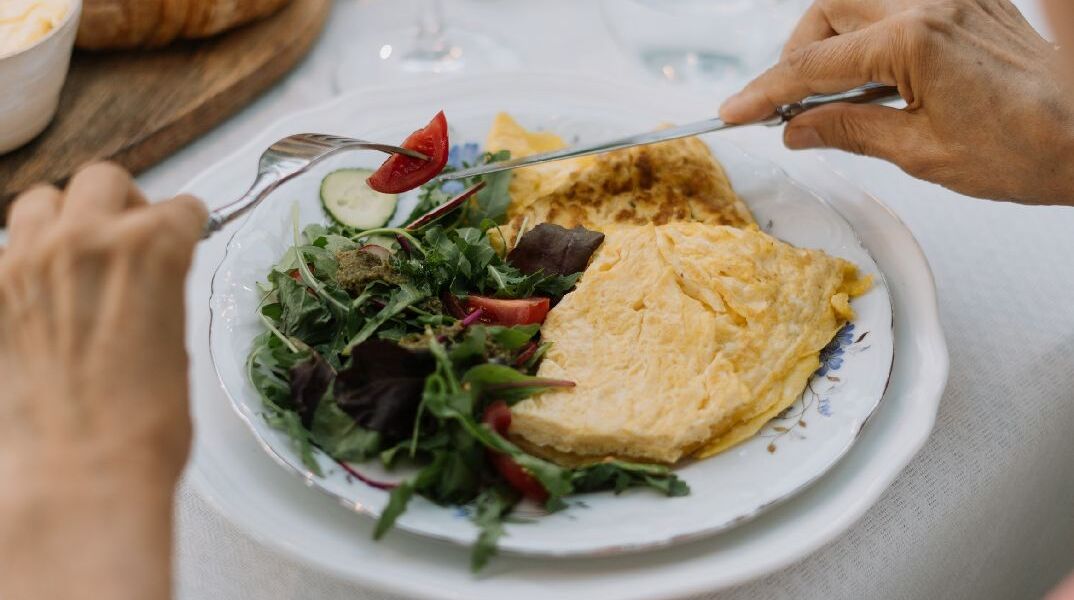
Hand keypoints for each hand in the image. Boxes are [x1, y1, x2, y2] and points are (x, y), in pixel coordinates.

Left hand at [0, 163, 205, 599]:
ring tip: (75, 258)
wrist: (80, 473)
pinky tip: (43, 300)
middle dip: (123, 205)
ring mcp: (27, 263)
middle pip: (103, 181)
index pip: (181, 208)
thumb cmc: (143, 425)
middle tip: (129, 241)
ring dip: (65, 220)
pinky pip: (5, 252)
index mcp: (152, 249)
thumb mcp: (177, 341)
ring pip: (41, 200)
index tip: (185, 237)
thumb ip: (161, 291)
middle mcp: (85, 241)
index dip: (187, 227)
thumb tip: (149, 281)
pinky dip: (26, 265)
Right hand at [720, 0, 1073, 204]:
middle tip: (794, 108)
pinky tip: (875, 78)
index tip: (735, 110)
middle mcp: (931, 4)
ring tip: (837, 97)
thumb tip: (797, 127)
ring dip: (833, 43)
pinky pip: (894, 5)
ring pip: (856, 1)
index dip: (765, 91)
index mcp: (915, 40)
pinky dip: (869, 36)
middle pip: (827, 12)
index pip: (812, 64)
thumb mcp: (921, 153)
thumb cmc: (1025, 149)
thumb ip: (849, 130)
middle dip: (799, 57)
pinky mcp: (966, 3)